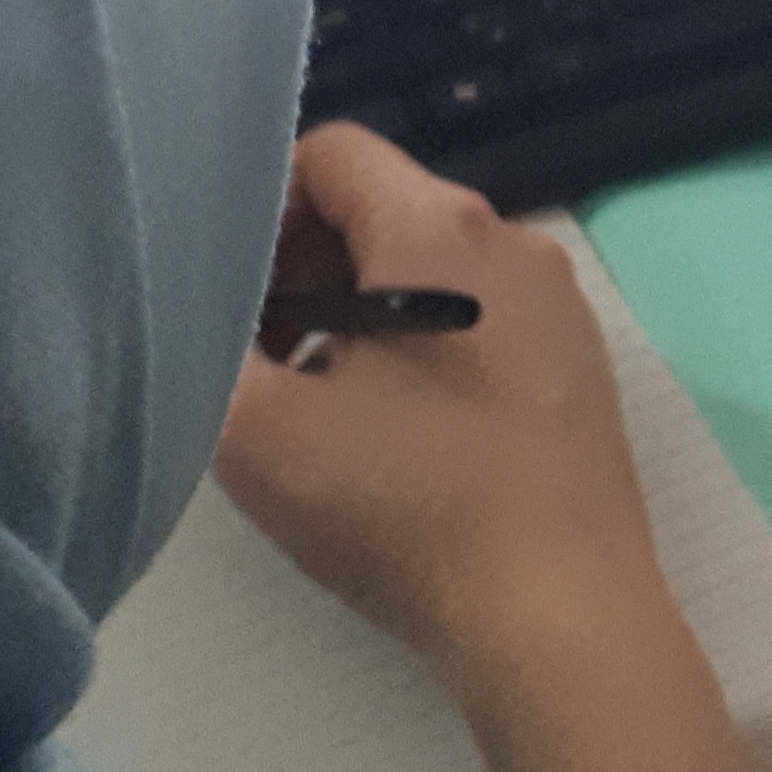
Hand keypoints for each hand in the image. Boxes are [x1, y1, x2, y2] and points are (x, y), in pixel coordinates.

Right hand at [213, 123, 657, 670]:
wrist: (559, 616)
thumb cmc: (407, 506)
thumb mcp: (259, 430)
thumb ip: (204, 348)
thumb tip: (195, 310)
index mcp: (442, 226)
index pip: (329, 155)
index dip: (255, 212)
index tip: (221, 296)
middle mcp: (514, 243)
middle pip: (379, 212)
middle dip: (299, 270)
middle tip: (248, 360)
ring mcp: (559, 309)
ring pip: (425, 277)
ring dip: (352, 321)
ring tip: (307, 410)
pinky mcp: (576, 373)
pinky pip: (474, 329)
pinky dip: (414, 358)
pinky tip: (384, 442)